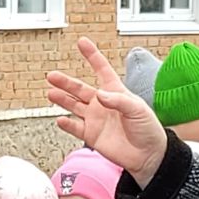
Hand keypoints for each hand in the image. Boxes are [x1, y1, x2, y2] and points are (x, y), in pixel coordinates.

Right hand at [46, 38, 168, 184]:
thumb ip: (118, 100)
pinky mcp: (92, 135)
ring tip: (51, 93)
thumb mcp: (137, 109)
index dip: (92, 56)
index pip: (101, 69)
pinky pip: (75, 128)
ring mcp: (95, 119)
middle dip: (66, 82)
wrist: (148, 155)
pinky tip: (60, 119)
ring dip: (62, 99)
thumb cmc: (148, 129)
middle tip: (52, 76)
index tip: (82, 42)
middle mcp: (102, 103)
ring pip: (74, 106)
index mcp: (115, 92)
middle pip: (80, 88)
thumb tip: (99, 95)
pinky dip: (67, 124)